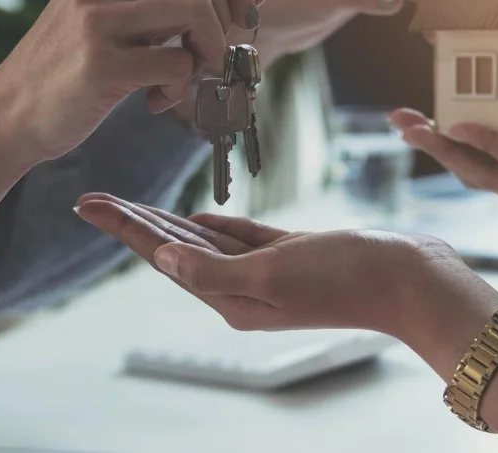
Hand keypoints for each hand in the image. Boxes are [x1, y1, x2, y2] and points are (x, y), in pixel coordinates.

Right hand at [0, 0, 271, 163]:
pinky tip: (154, 101)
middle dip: (225, 24)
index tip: (236, 25)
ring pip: (199, 13)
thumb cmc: (76, 67)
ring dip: (210, 54)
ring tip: (187, 78)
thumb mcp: (129, 21)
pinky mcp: (100, 63)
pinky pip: (179, 65)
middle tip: (211, 60)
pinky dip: (180, 89)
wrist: (11, 114)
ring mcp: (97, 17)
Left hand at [72, 193, 497, 342]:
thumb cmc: (346, 277)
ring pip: (202, 241)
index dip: (125, 228)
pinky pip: (239, 238)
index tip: (87, 204)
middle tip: (92, 199)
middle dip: (133, 224)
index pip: (165, 256)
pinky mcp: (292, 253)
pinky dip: (211, 225)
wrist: (410, 280)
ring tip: (128, 205)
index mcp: (231, 297)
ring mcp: (267, 272)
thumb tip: (163, 260)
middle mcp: (242, 288)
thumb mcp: (273, 273)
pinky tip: (192, 216)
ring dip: (164, 222)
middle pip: (174, 249)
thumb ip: (214, 268)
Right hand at [391, 109, 497, 228]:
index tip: (425, 123)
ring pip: (487, 172)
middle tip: (397, 122)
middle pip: (475, 173)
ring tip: (413, 125)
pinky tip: (463, 124)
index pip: (491, 168)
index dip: (453, 149)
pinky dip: (489, 142)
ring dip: (445, 148)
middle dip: (432, 147)